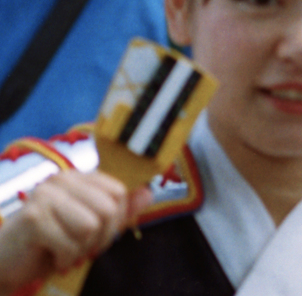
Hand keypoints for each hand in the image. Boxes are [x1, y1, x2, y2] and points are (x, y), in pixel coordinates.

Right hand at [0, 171, 151, 294]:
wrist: (7, 263)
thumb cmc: (51, 244)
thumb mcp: (91, 228)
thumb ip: (120, 210)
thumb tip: (149, 192)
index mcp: (79, 178)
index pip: (119, 192)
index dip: (116, 220)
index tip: (98, 233)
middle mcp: (62, 180)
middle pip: (109, 209)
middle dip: (100, 237)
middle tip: (78, 245)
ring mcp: (46, 195)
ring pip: (91, 226)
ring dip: (80, 249)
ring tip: (63, 249)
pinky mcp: (33, 217)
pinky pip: (70, 243)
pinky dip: (64, 257)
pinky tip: (50, 255)